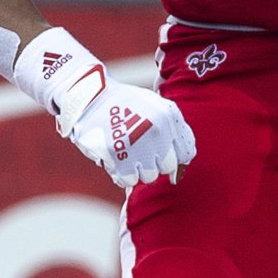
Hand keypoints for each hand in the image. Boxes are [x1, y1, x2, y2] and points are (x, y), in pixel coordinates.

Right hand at [15, 26, 194, 189]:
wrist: (91, 97)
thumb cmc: (125, 104)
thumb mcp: (155, 105)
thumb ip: (173, 129)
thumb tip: (184, 162)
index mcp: (169, 118)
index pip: (186, 152)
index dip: (175, 156)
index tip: (162, 153)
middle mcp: (157, 132)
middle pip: (168, 166)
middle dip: (156, 162)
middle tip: (140, 150)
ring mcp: (138, 146)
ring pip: (149, 176)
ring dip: (138, 169)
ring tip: (126, 151)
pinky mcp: (118, 157)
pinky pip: (128, 180)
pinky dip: (121, 174)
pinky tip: (115, 158)